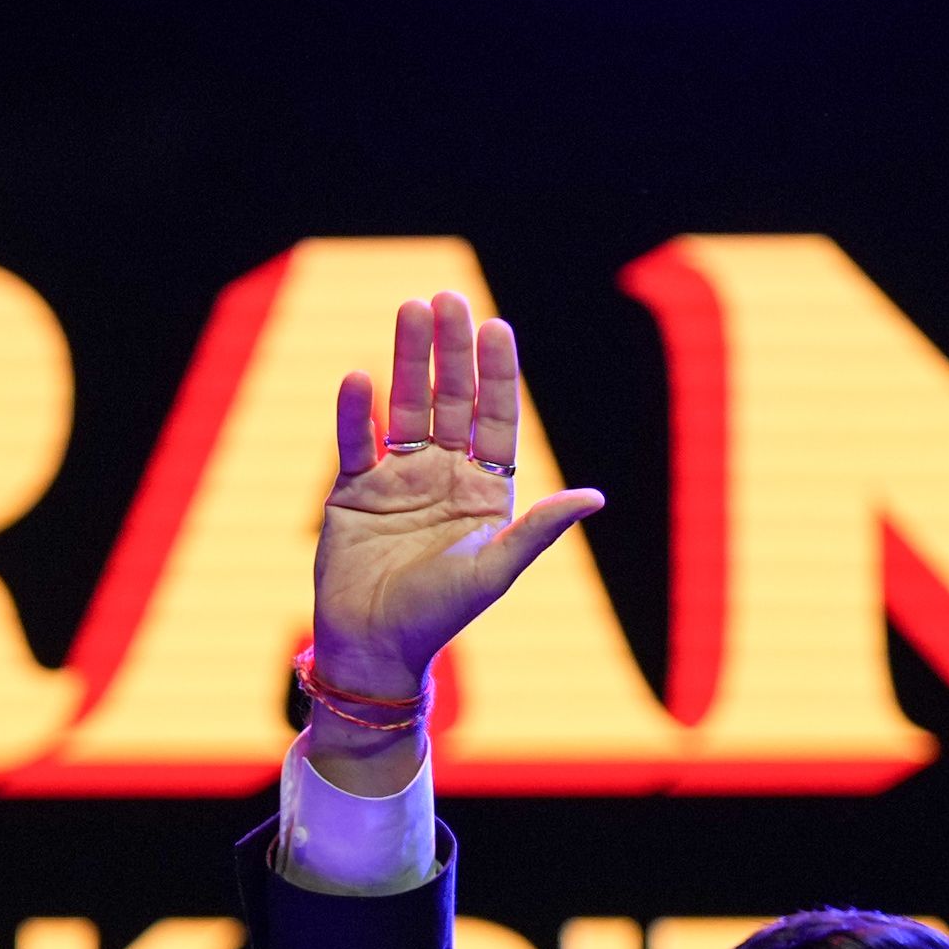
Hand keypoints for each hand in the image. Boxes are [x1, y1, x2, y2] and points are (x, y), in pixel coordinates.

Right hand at [306, 293, 604, 766]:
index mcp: (486, 489)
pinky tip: (358, 378)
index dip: (496, 373)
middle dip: (450, 350)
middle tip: (447, 300)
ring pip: (405, 407)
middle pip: (451, 400)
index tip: (495, 327)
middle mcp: (445, 475)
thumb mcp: (494, 571)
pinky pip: (355, 442)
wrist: (372, 648)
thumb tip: (594, 497)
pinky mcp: (354, 492)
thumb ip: (539, 530)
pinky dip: (355, 412)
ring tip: (409, 309)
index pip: (495, 418)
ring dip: (406, 359)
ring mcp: (399, 478)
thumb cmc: (438, 616)